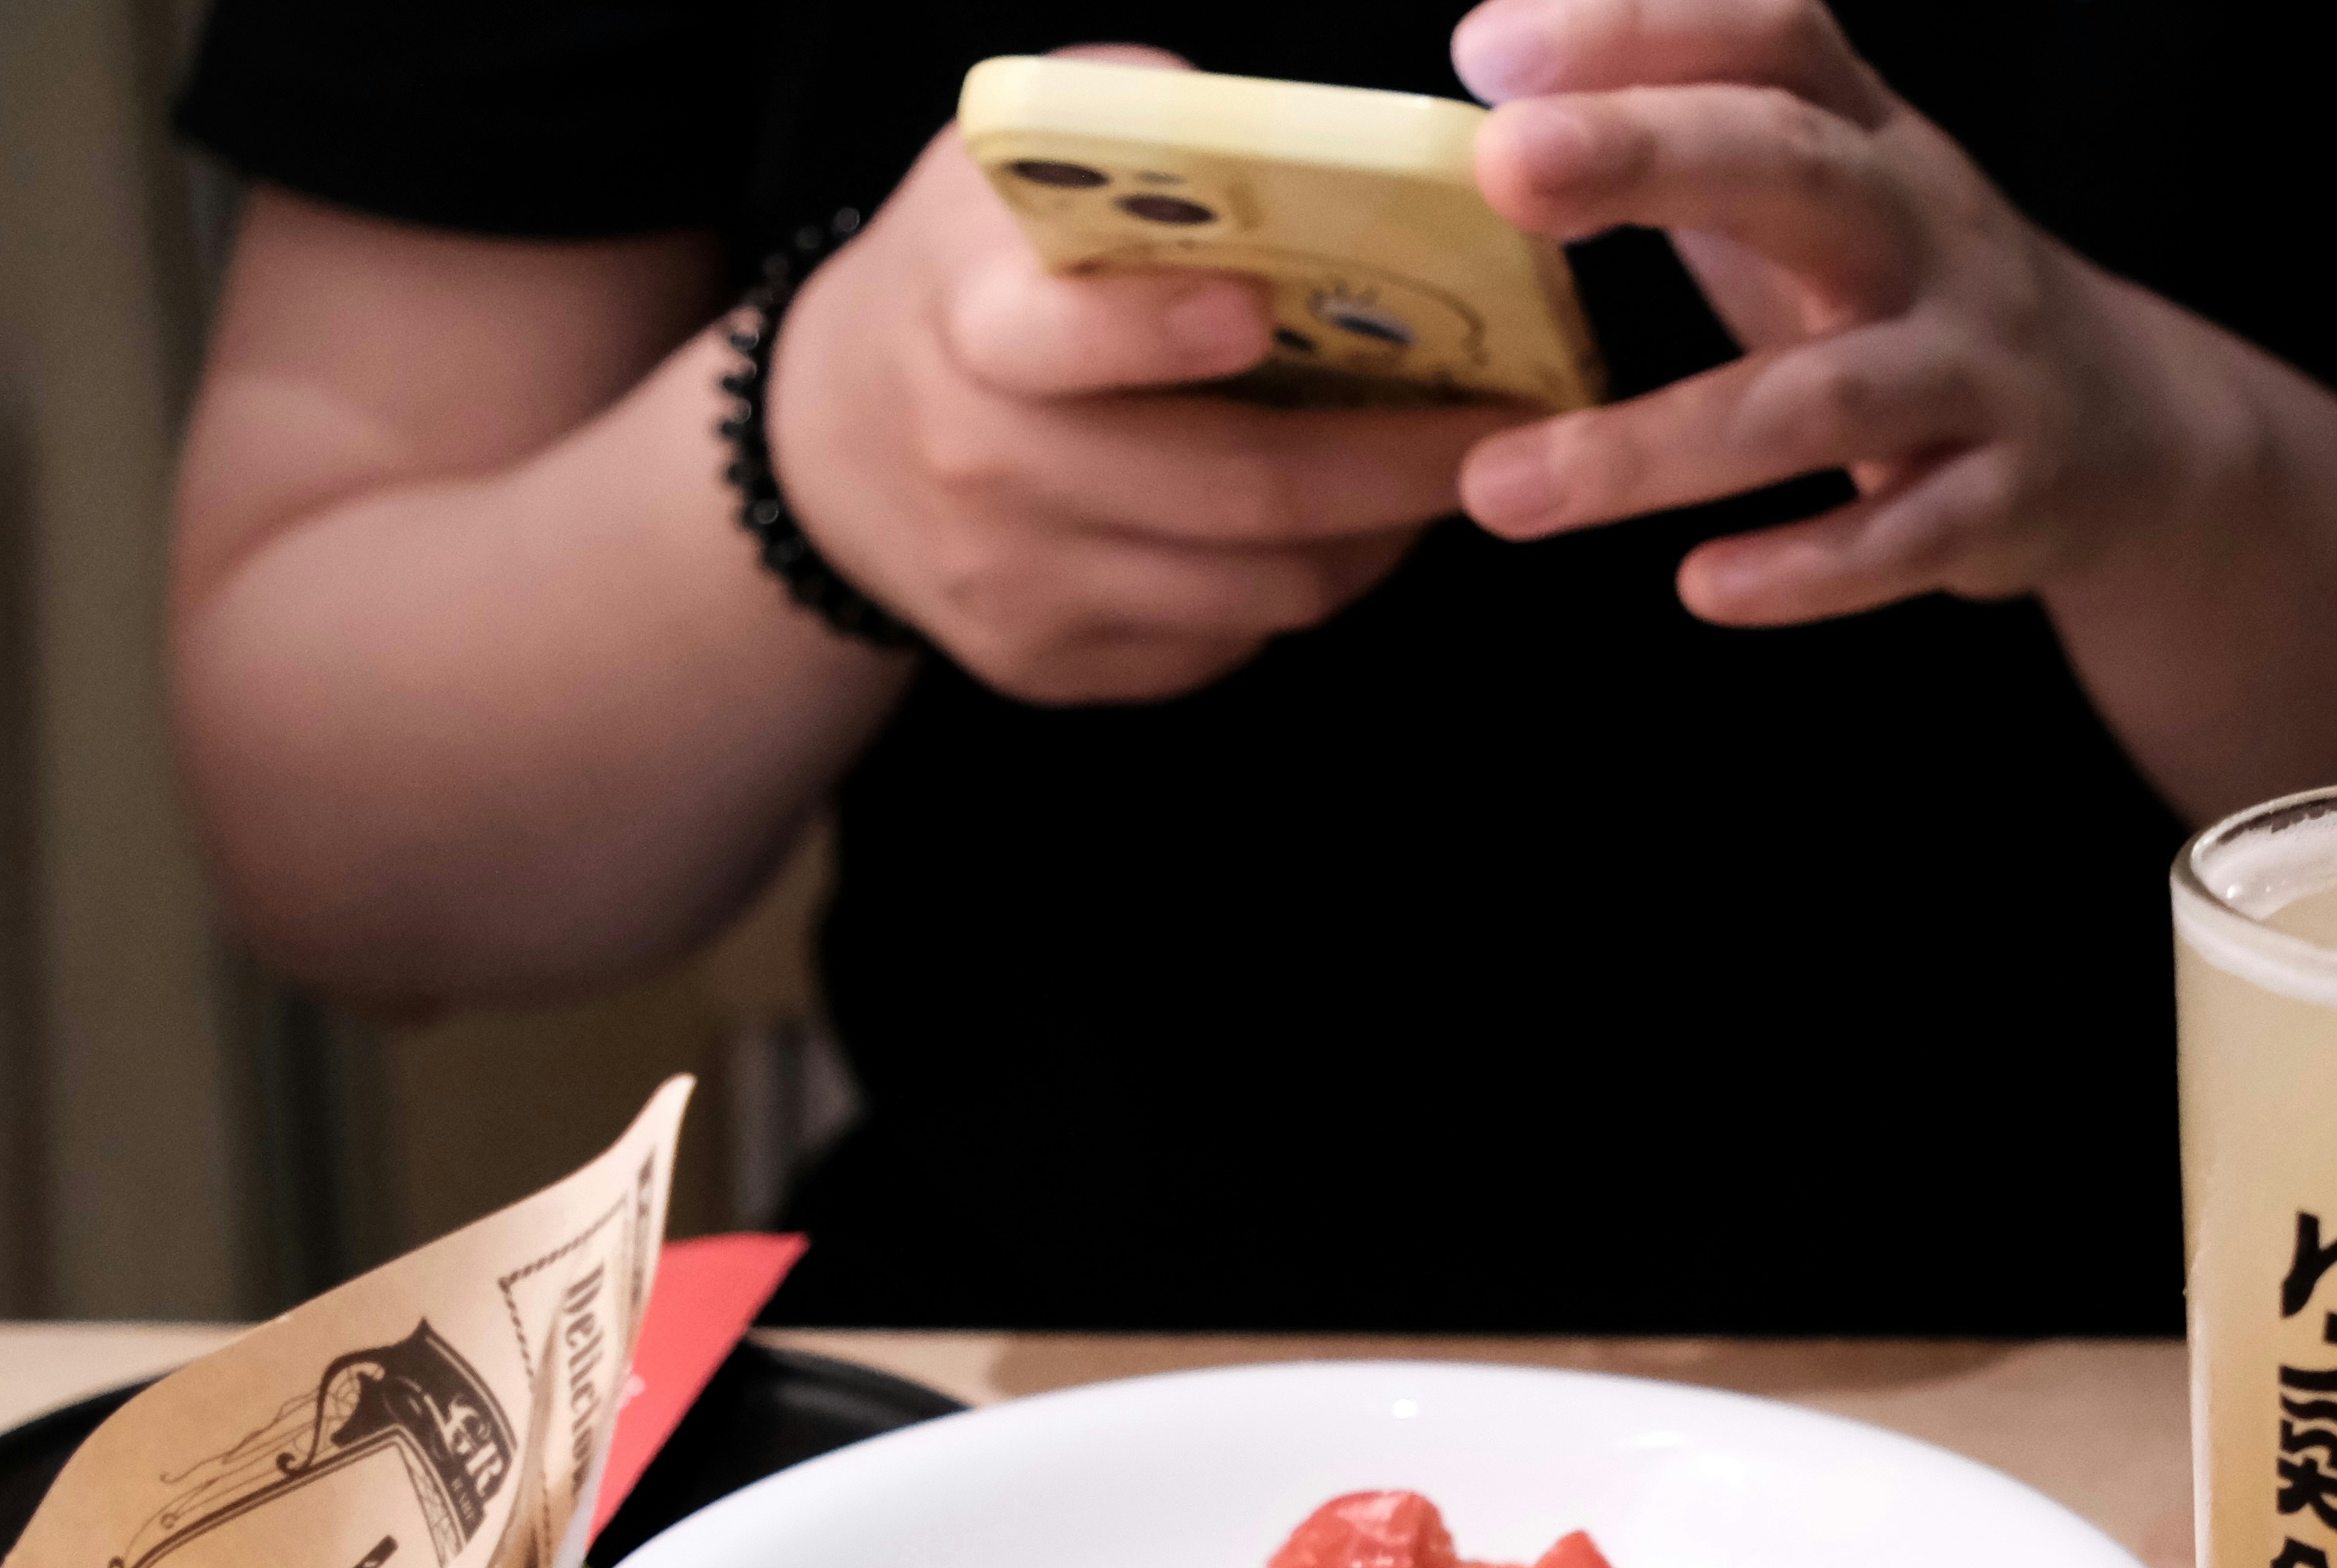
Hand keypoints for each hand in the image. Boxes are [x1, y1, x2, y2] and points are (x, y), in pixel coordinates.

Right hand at [765, 50, 1527, 702]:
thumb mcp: (995, 178)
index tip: (1266, 310)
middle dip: (1392, 466)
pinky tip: (1339, 533)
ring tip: (1439, 477)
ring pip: (1258, 592)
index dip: (1165, 329)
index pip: (1065, 341)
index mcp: (968, 328)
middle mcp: (988, 471)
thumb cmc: (961, 286)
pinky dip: (1303, 590)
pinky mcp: (1053, 669)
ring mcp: (1022, 588)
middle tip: (1503, 430)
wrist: (833, 448)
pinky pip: (1224, 648)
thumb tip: (1282, 140)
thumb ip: (1121, 130)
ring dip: (1375, 539)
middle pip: (1230, 492)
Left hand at [1450, 0, 2233, 624]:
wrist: (2127, 424)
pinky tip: (1702, 586)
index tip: (1491, 49)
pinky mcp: (2007, 497)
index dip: (1641, 26)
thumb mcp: (1813, 195)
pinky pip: (1905, 535)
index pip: (1770, 35)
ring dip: (1656, 444)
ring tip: (1502, 488)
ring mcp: (1977, 365)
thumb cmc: (1906, 297)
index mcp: (1869, 138)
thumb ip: (1676, 145)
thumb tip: (1492, 94)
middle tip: (1505, 166)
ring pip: (1822, 394)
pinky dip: (1805, 568)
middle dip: (1649, 155)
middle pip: (1796, 166)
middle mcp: (1929, 227)